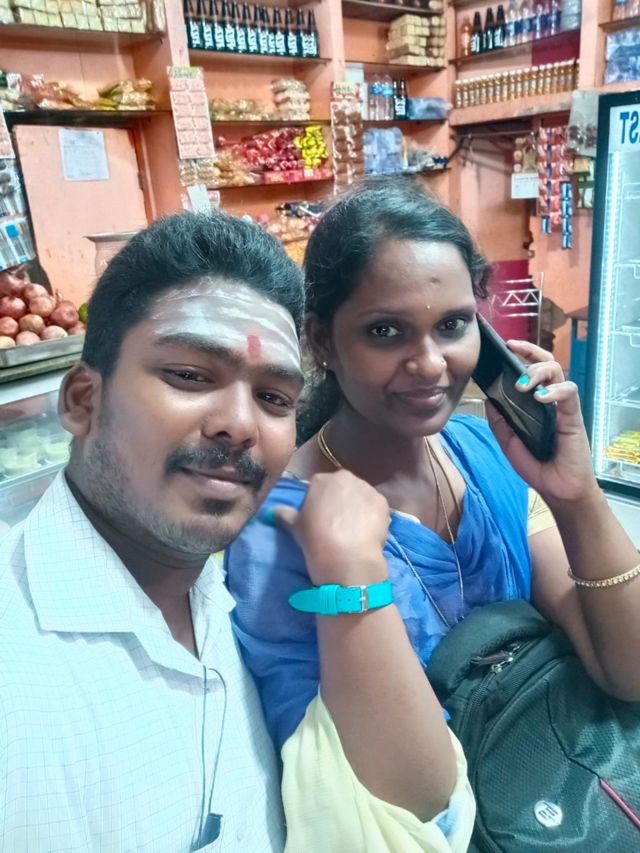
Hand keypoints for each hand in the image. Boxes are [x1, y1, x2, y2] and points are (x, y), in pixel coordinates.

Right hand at [272, 470, 389, 585]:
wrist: (347, 556)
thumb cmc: (316, 539)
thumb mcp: (295, 527)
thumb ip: (284, 514)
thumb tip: (272, 511)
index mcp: (321, 479)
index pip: (318, 486)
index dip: (318, 503)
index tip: (319, 519)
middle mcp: (345, 478)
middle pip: (342, 488)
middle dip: (340, 501)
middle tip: (336, 524)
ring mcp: (366, 488)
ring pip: (360, 496)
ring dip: (357, 508)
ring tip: (353, 530)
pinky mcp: (383, 502)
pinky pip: (375, 507)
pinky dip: (371, 516)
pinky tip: (366, 532)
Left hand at [486, 340, 597, 503]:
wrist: (558, 490)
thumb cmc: (537, 465)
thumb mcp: (509, 443)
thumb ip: (499, 422)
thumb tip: (487, 399)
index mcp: (535, 402)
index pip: (532, 369)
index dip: (522, 354)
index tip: (507, 345)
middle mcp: (550, 400)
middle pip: (547, 363)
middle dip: (530, 352)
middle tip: (513, 350)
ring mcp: (563, 407)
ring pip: (558, 372)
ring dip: (538, 372)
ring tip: (523, 384)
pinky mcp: (573, 417)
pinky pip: (569, 394)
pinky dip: (555, 391)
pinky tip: (541, 397)